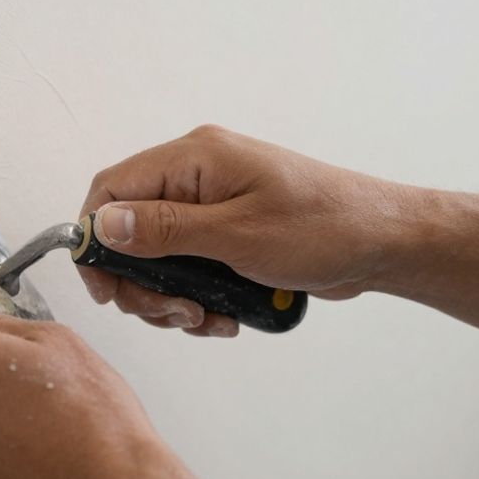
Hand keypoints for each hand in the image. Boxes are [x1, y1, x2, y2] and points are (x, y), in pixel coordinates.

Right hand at [80, 125, 413, 335]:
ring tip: (203, 320)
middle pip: (129, 228)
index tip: (104, 287)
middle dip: (140, 281)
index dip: (95, 239)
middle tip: (171, 314)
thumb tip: (102, 224)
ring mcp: (212, 204)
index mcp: (194, 158)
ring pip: (156, 256)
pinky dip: (195, 297)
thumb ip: (164, 230)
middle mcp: (196, 175)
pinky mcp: (227, 231)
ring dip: (169, 297)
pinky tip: (222, 317)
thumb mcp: (236, 235)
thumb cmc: (323, 228)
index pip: (111, 190)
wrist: (383, 242)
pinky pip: (188, 266)